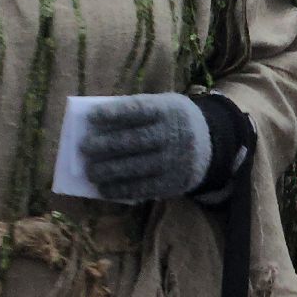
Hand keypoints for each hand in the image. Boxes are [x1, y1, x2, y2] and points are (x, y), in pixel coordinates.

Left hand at [76, 93, 212, 203]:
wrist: (212, 142)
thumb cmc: (172, 120)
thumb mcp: (162, 106)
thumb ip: (135, 113)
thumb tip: (97, 128)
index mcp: (168, 110)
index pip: (137, 110)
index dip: (113, 113)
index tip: (91, 117)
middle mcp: (173, 135)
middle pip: (134, 141)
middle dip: (106, 145)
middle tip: (83, 148)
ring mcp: (175, 160)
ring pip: (137, 167)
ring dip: (109, 171)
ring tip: (90, 172)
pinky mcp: (174, 183)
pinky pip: (144, 188)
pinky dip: (121, 190)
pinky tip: (104, 190)